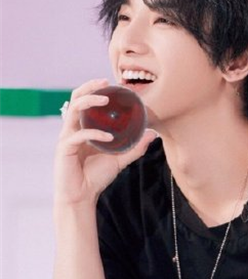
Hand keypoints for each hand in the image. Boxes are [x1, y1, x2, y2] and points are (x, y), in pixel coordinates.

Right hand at [54, 78, 157, 205]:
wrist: (82, 197)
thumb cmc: (96, 177)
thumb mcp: (120, 159)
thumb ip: (134, 147)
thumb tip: (152, 134)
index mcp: (83, 127)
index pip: (86, 101)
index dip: (97, 89)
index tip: (113, 83)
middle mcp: (73, 128)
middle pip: (76, 98)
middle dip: (89, 87)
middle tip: (105, 82)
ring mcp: (67, 137)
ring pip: (73, 110)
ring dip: (89, 101)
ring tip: (105, 100)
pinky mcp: (64, 149)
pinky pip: (79, 135)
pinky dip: (94, 134)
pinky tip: (108, 137)